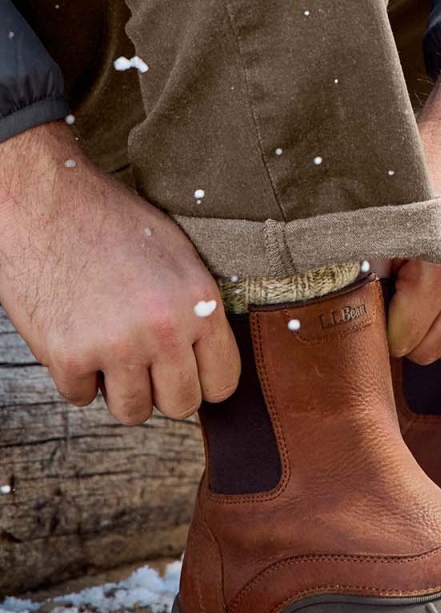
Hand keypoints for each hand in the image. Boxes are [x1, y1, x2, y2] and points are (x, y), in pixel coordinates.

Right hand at [0, 123, 239, 423]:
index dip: (205, 381)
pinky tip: (77, 337)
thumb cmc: (112, 222)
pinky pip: (82, 397)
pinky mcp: (68, 357)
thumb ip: (196, 309)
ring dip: (121, 389)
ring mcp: (115, 347)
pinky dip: (78, 376)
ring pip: (132, 411)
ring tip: (112, 352)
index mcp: (199, 303)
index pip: (222, 381)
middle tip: (147, 364)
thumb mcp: (178, 256)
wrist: (46, 201)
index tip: (190, 374)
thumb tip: (208, 359)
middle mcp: (164, 330)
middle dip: (164, 389)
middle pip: (180, 404)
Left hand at [387, 61, 440, 369]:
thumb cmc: (428, 173)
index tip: (385, 305)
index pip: (404, 339)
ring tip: (432, 299)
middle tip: (405, 300)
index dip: (386, 326)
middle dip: (413, 333)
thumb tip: (353, 315)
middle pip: (435, 351)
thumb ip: (370, 269)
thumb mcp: (388, 217)